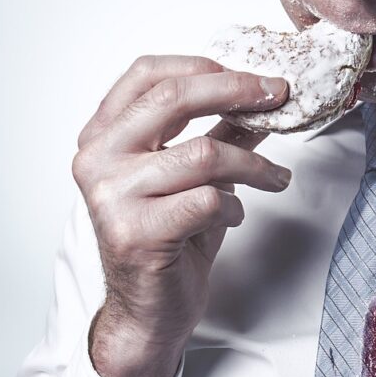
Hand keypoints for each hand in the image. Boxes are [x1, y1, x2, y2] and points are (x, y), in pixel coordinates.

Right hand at [72, 55, 290, 376]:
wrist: (149, 310)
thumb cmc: (169, 237)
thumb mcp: (194, 173)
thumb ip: (221, 129)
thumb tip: (263, 93)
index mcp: (103, 135)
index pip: (146, 73)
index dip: (203, 66)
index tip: (250, 77)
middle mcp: (97, 159)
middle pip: (174, 98)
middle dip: (238, 91)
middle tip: (279, 96)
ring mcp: (112, 197)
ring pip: (204, 153)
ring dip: (253, 165)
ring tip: (275, 179)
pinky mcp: (136, 233)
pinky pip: (208, 200)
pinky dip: (234, 207)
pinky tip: (232, 216)